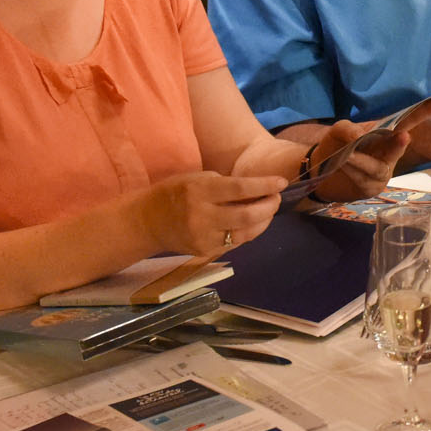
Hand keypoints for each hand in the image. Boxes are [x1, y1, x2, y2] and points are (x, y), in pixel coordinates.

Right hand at [142, 171, 283, 258]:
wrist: (148, 221)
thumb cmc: (175, 193)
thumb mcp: (197, 179)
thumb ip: (225, 184)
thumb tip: (258, 189)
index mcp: (199, 191)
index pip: (239, 189)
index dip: (264, 185)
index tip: (281, 182)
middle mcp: (202, 216)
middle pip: (247, 216)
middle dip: (269, 207)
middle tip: (277, 198)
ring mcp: (204, 237)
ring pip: (245, 234)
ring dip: (264, 222)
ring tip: (268, 210)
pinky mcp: (205, 251)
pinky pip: (235, 243)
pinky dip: (248, 232)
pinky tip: (253, 223)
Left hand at [305, 103, 430, 203]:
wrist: (324, 172)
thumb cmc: (338, 146)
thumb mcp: (340, 130)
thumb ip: (348, 129)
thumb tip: (358, 136)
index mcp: (388, 133)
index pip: (409, 120)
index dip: (427, 111)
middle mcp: (390, 152)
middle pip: (400, 144)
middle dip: (399, 143)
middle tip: (403, 136)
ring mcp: (383, 172)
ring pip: (376, 167)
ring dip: (361, 161)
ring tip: (348, 155)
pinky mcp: (371, 188)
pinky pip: (362, 178)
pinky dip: (351, 171)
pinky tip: (341, 164)